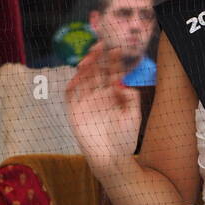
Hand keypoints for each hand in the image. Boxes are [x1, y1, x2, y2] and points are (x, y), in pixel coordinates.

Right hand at [64, 41, 141, 167]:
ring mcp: (86, 102)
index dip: (113, 61)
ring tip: (90, 56)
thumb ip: (131, 98)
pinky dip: (72, 84)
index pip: (112, 72)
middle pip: (97, 71)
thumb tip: (123, 82)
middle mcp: (99, 95)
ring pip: (83, 79)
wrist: (111, 159)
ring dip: (85, 67)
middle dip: (98, 58)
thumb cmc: (124, 139)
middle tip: (101, 45)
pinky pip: (71, 95)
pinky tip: (78, 75)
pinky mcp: (74, 112)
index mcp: (113, 94)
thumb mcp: (134, 116)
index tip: (117, 49)